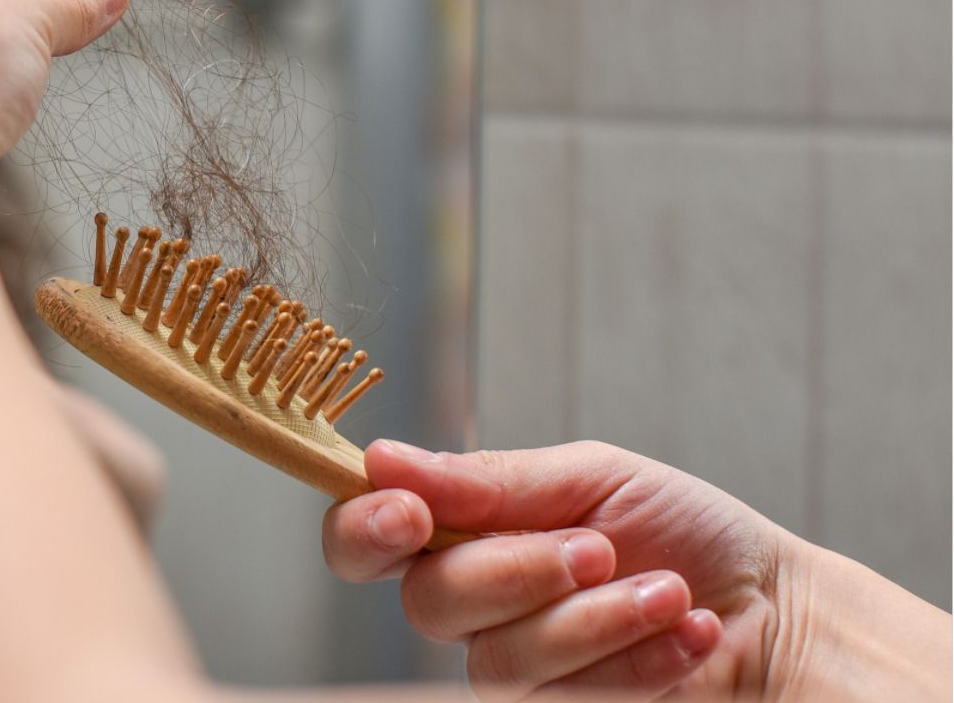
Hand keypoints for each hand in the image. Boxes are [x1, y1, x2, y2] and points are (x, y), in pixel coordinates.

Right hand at [326, 440, 775, 699]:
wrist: (778, 611)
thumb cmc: (686, 533)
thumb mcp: (593, 478)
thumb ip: (490, 480)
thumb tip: (383, 460)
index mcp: (463, 532)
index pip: (364, 539)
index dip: (363, 529)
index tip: (409, 514)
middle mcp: (472, 605)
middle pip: (426, 603)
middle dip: (517, 572)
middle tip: (598, 550)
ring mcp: (513, 668)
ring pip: (496, 660)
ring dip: (595, 620)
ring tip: (666, 591)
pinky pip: (561, 698)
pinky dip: (635, 658)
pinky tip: (685, 631)